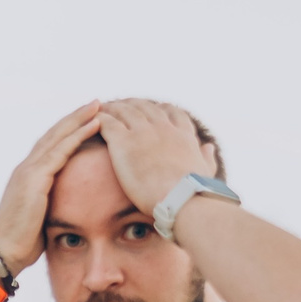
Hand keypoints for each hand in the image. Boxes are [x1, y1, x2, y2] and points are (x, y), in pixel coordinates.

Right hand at [0, 101, 105, 273]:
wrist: (3, 252)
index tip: (87, 119)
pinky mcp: (35, 178)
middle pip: (54, 134)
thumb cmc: (21, 242)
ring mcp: (29, 171)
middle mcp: (26, 168)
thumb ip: (51, 205)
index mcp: (27, 176)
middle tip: (96, 103)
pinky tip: (94, 125)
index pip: (50, 146)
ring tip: (98, 107)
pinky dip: (78, 135)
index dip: (68, 131)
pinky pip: (61, 150)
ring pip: (58, 136)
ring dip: (79, 119)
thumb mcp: (40, 218)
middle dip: (75, 117)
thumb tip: (68, 209)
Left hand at [94, 97, 218, 218]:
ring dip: (113, 108)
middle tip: (120, 105)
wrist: (181, 198)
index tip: (150, 108)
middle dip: (131, 104)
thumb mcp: (206, 170)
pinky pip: (108, 122)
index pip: (170, 112)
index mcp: (181, 134)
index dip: (158, 108)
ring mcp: (143, 132)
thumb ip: (206, 157)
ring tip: (101, 109)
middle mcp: (163, 128)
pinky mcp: (124, 142)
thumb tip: (209, 147)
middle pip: (144, 107)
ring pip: (124, 110)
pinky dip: (99, 118)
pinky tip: (91, 119)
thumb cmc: (194, 192)